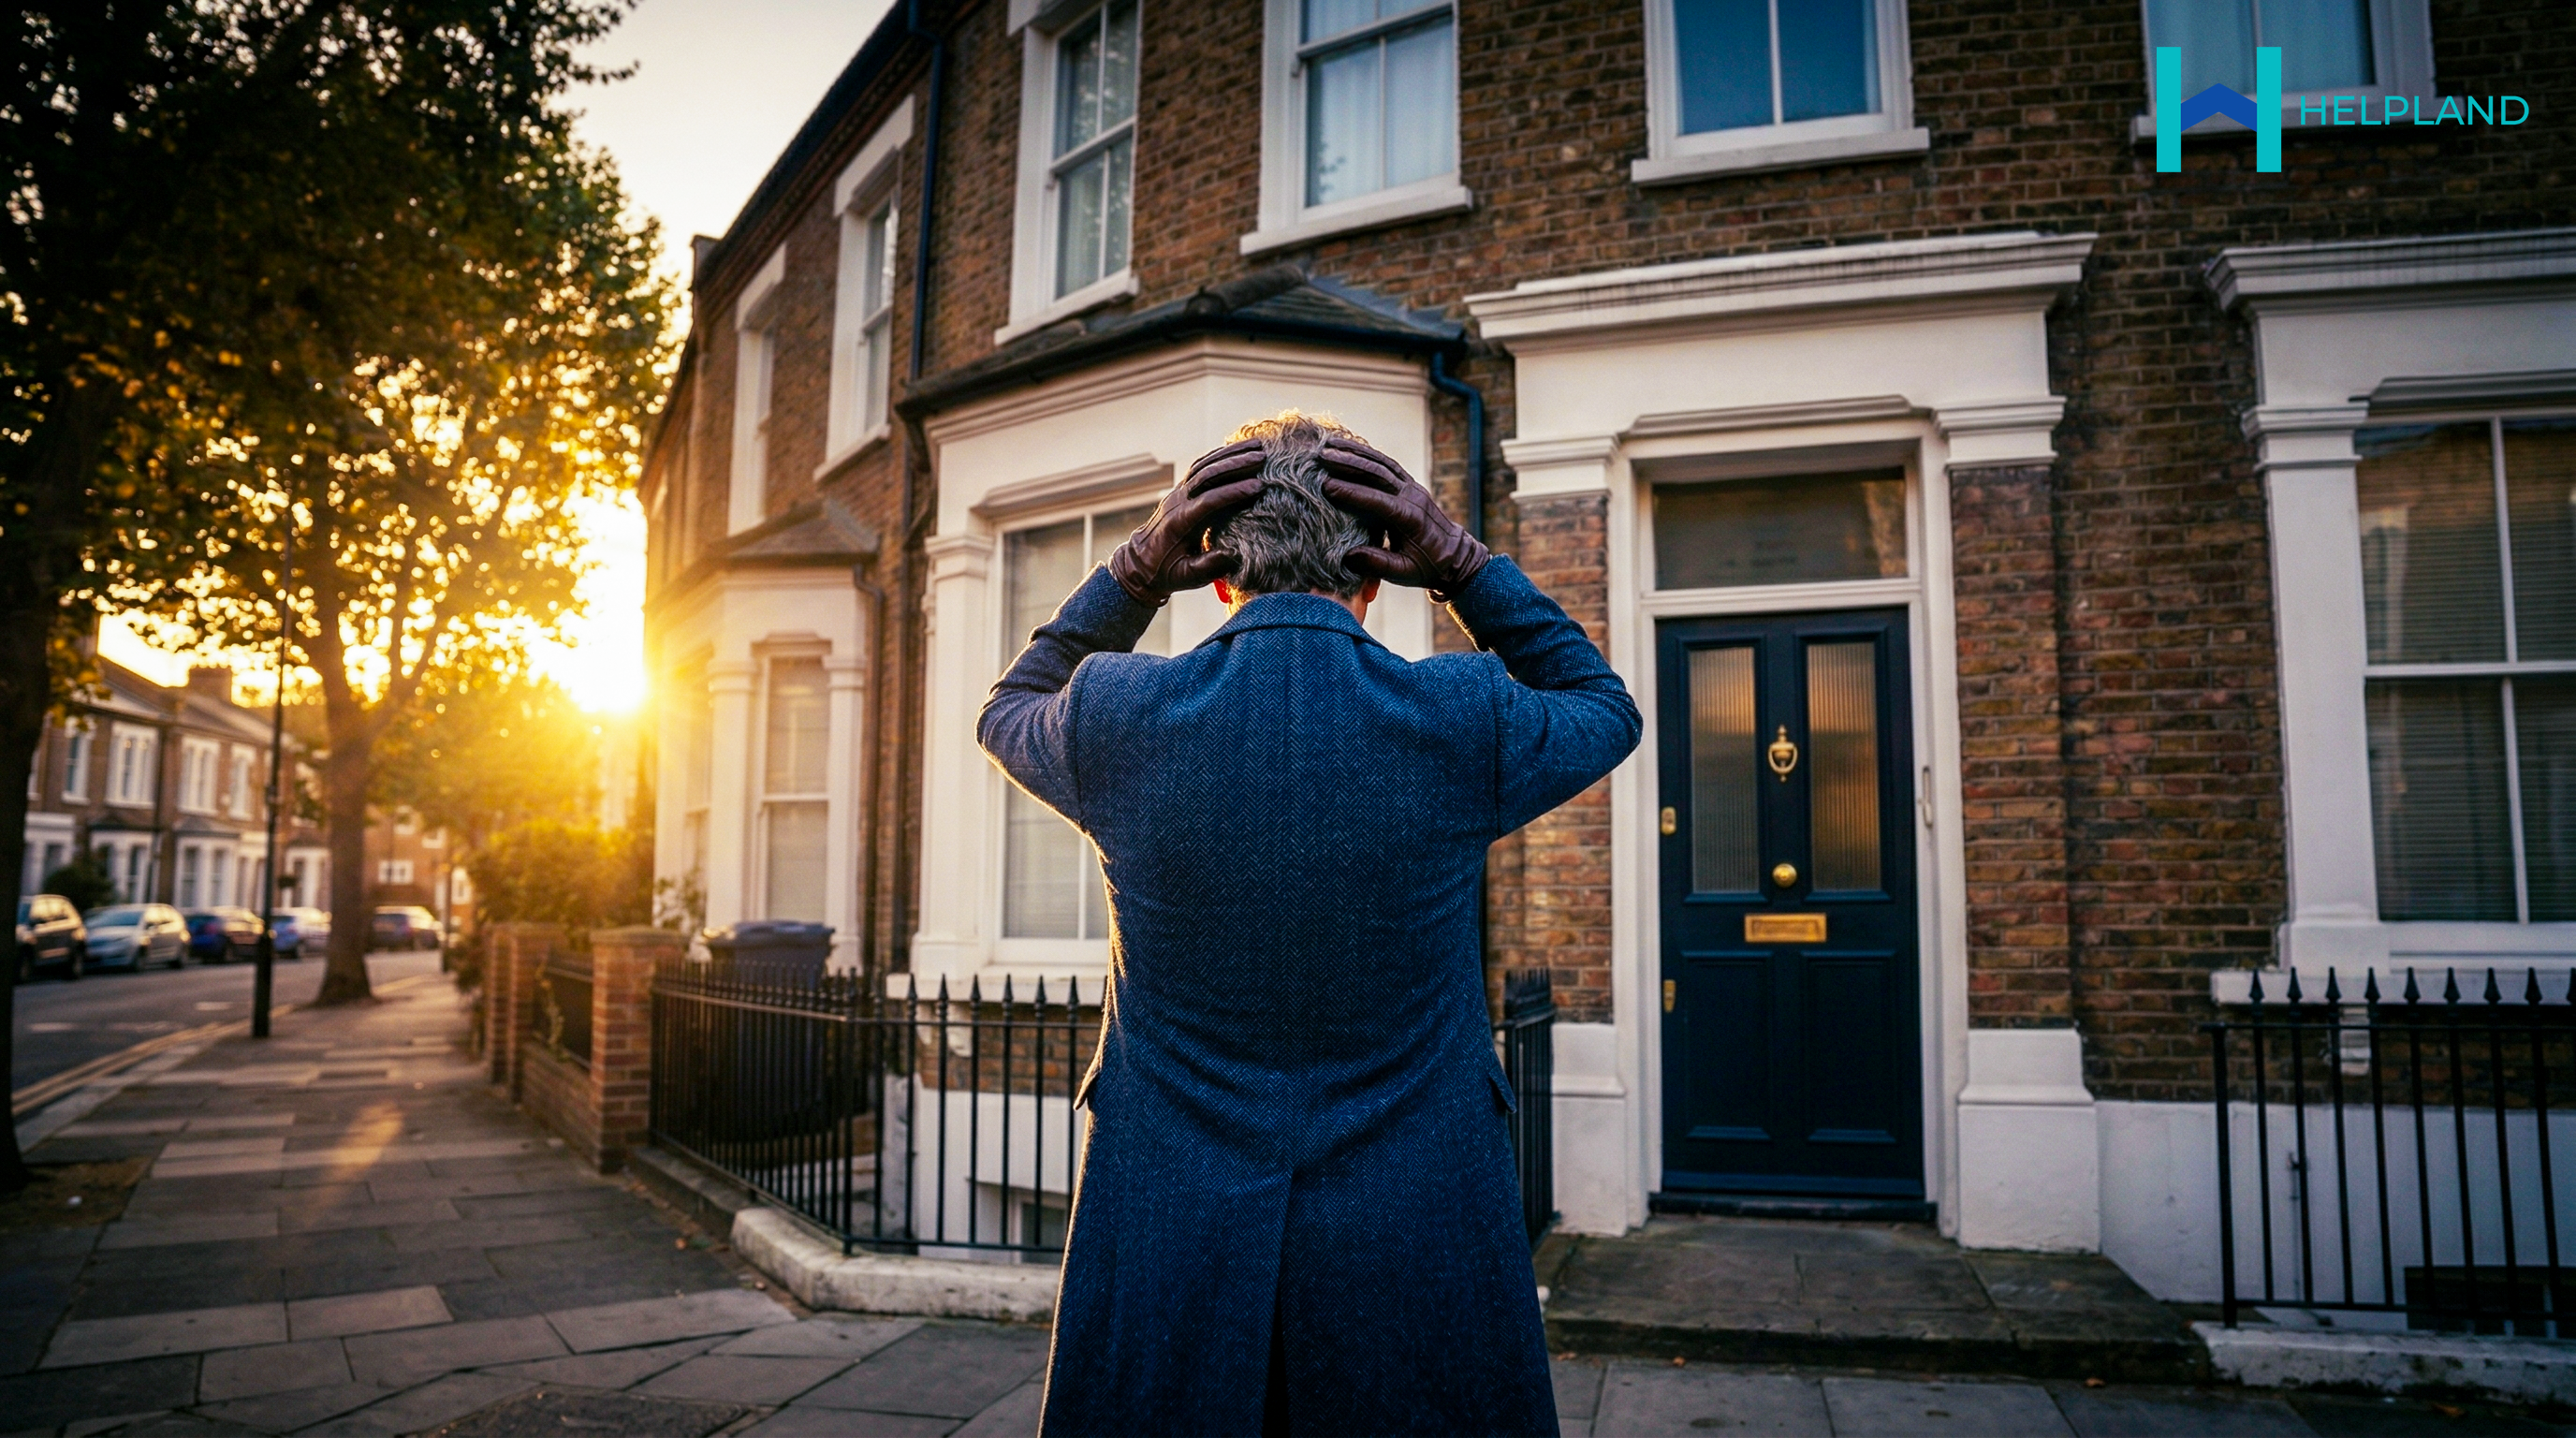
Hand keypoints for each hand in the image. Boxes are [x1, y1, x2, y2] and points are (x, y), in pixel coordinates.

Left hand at [1106, 438, 1268, 604]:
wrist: (1142, 564)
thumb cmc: (1169, 573)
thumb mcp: (1189, 576)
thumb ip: (1210, 566)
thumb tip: (1234, 553)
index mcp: (1180, 523)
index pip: (1208, 501)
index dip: (1233, 492)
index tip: (1259, 486)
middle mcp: (1177, 502)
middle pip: (1206, 476)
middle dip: (1235, 464)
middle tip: (1262, 458)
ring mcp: (1178, 492)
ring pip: (1204, 465)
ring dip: (1230, 454)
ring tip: (1257, 446)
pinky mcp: (1181, 489)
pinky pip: (1201, 466)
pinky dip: (1220, 455)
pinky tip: (1239, 449)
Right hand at [1316, 439, 1489, 599]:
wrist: (1455, 556)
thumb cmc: (1427, 567)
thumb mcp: (1403, 573)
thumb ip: (1377, 565)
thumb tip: (1347, 556)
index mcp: (1410, 519)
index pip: (1378, 501)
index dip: (1352, 493)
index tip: (1326, 487)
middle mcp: (1412, 497)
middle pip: (1378, 473)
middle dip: (1348, 463)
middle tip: (1322, 456)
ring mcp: (1412, 487)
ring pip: (1382, 463)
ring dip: (1355, 452)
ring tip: (1329, 443)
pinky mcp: (1410, 484)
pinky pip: (1387, 464)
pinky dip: (1367, 454)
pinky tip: (1348, 447)